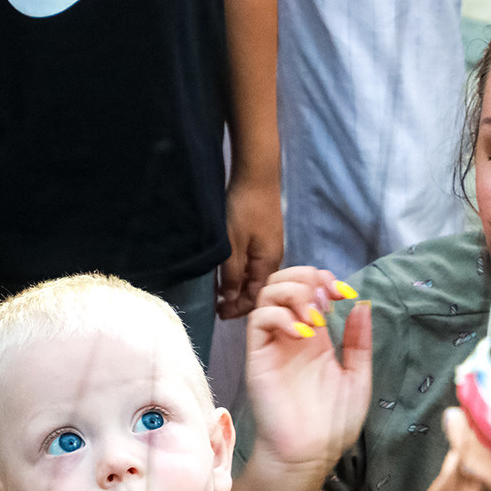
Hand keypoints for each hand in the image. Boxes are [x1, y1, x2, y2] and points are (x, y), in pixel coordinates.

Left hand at [216, 176, 284, 320]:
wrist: (257, 176)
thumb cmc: (245, 209)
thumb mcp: (232, 245)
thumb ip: (231, 274)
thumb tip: (231, 299)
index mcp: (268, 264)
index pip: (256, 298)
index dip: (238, 309)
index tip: (219, 314)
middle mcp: (273, 259)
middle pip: (257, 289)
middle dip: (238, 300)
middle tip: (217, 305)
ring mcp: (270, 248)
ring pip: (254, 276)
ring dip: (238, 285)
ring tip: (219, 290)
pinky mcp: (265, 238)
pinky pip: (254, 263)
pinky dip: (241, 271)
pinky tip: (228, 270)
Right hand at [242, 269, 372, 488]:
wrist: (309, 454)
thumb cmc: (332, 423)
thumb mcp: (358, 377)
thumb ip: (359, 341)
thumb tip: (362, 304)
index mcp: (315, 337)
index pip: (308, 289)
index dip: (324, 280)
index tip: (344, 292)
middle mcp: (291, 335)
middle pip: (283, 283)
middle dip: (306, 278)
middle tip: (327, 296)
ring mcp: (273, 344)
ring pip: (267, 294)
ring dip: (293, 294)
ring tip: (315, 317)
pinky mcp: (258, 356)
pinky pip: (259, 320)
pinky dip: (280, 316)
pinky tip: (303, 333)